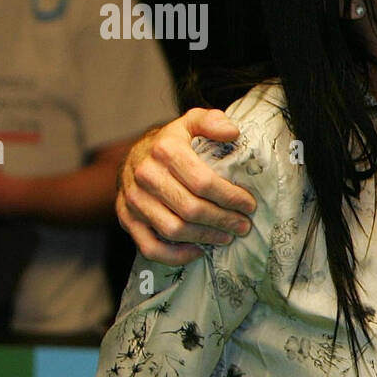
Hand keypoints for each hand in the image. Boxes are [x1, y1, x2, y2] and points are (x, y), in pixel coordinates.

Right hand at [116, 110, 252, 263]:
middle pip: (191, 208)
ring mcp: (134, 200)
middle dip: (223, 220)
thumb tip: (233, 132)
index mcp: (165, 150)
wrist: (134, 156)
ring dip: (205, 237)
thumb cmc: (171, 142)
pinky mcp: (127, 219)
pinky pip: (150, 247)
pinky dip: (175, 255)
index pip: (203, 182)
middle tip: (243, 225)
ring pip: (173, 229)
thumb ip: (212, 121)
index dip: (230, 197)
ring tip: (227, 236)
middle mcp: (146, 175)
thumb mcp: (191, 122)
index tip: (249, 205)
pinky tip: (198, 251)